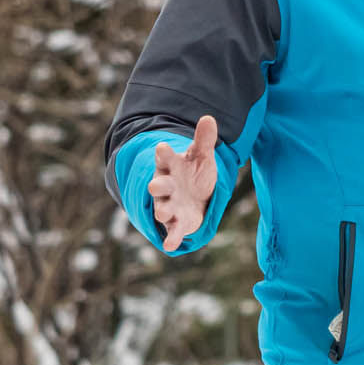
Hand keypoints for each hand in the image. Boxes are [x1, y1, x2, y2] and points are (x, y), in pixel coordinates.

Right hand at [150, 116, 219, 251]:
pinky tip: (170, 246)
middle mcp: (166, 186)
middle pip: (159, 185)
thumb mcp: (202, 156)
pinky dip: (171, 238)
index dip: (163, 153)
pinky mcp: (176, 222)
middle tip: (154, 186)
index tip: (162, 147)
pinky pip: (172, 231)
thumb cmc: (195, 172)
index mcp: (170, 166)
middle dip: (157, 186)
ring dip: (162, 211)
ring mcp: (169, 204)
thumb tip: (209, 118)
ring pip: (163, 208)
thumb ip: (204, 140)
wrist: (194, 194)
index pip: (164, 157)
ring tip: (163, 214)